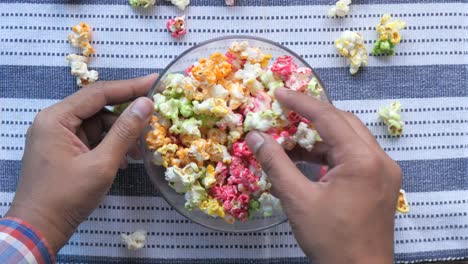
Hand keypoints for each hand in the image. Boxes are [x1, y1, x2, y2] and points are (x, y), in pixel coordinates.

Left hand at [6, 74, 156, 252]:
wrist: (40, 228)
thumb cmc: (67, 196)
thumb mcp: (102, 163)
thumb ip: (124, 132)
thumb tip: (146, 104)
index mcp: (56, 118)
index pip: (98, 93)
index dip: (129, 87)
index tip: (154, 81)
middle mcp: (54, 121)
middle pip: (97, 108)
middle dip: (126, 116)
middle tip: (154, 116)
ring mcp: (58, 136)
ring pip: (97, 125)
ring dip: (120, 135)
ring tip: (140, 149)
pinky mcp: (64, 150)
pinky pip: (92, 139)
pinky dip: (110, 145)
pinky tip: (126, 158)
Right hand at [246, 88, 401, 263]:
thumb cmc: (330, 239)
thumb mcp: (297, 199)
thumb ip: (275, 163)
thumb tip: (254, 136)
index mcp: (363, 159)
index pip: (329, 118)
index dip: (301, 103)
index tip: (279, 93)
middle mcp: (380, 159)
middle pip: (343, 123)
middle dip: (313, 117)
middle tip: (285, 113)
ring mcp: (384, 172)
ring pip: (349, 140)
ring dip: (320, 139)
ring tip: (290, 144)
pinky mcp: (381, 184)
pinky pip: (354, 158)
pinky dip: (330, 156)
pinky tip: (308, 165)